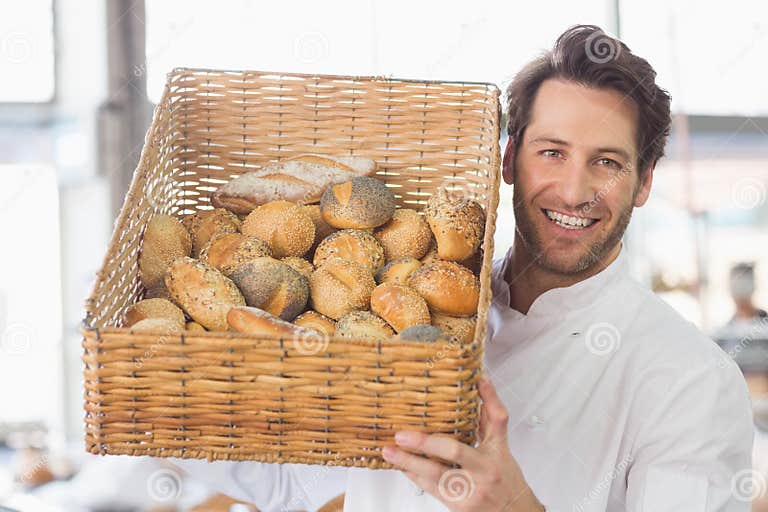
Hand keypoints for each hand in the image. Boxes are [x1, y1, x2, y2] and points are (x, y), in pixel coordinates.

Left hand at [382, 375, 543, 510]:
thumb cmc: (505, 477)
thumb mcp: (501, 446)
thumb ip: (491, 414)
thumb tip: (482, 381)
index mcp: (494, 454)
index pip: (491, 423)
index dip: (484, 400)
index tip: (472, 383)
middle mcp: (482, 473)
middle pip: (453, 451)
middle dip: (424, 442)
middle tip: (401, 434)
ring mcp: (468, 491)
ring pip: (434, 474)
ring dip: (408, 462)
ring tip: (389, 451)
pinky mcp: (456, 506)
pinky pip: (430, 488)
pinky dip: (413, 475)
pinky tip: (401, 466)